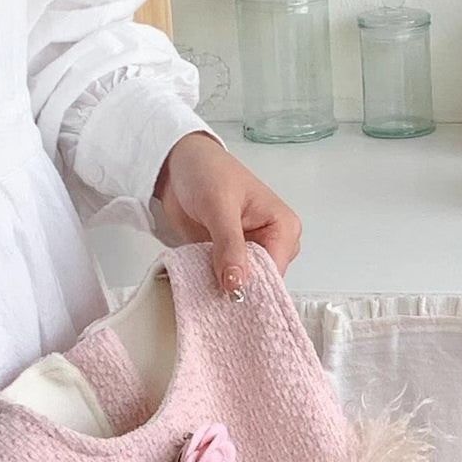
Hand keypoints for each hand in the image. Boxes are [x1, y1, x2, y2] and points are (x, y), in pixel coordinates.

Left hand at [156, 133, 301, 291]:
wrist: (178, 164)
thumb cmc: (207, 171)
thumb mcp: (220, 206)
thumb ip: (229, 245)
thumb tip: (237, 283)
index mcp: (283, 227)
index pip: (276, 270)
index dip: (253, 286)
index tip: (230, 297)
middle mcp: (272, 243)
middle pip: (262, 283)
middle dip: (238, 290)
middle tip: (214, 295)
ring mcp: (250, 253)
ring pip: (243, 285)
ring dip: (222, 289)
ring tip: (204, 285)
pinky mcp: (229, 259)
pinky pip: (225, 282)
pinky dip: (211, 284)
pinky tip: (199, 282)